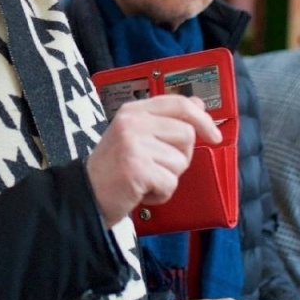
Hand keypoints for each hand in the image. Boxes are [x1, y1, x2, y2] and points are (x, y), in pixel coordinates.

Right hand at [87, 95, 220, 223]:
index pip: (179, 104)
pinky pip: (170, 183)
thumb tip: (198, 105)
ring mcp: (133, 145)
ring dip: (168, 178)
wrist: (85, 195)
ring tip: (145, 179)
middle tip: (157, 167)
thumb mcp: (136, 135)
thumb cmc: (113, 169)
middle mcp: (133, 123)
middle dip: (180, 158)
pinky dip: (160, 194)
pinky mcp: (136, 169)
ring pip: (180, 162)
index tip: (214, 136)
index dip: (202, 119)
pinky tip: (142, 192)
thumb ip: (166, 119)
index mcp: (133, 111)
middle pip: (186, 135)